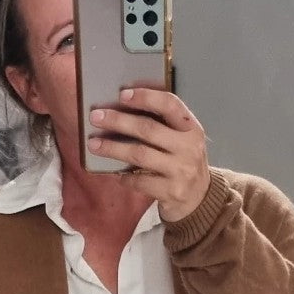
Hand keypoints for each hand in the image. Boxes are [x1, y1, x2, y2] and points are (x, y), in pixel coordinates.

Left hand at [87, 87, 211, 222]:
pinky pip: (140, 181)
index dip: (146, 97)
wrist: (199, 199)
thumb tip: (122, 110)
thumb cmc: (182, 162)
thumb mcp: (182, 140)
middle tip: (96, 117)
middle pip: (148, 128)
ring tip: (93, 144)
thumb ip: (163, 126)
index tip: (122, 94)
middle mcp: (189, 147)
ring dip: (113, 148)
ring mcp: (181, 170)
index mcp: (192, 128)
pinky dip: (124, 176)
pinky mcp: (171, 191)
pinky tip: (115, 173)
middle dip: (118, 121)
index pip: (170, 105)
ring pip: (140, 154)